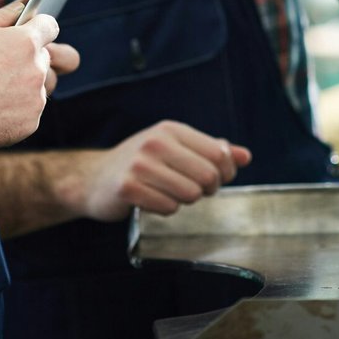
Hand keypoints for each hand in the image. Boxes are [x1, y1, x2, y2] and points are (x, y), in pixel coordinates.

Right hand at [0, 1, 58, 152]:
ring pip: (38, 86)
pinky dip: (15, 109)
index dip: (37, 27)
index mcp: (25, 41)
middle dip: (27, 57)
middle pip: (44, 57)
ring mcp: (34, 100)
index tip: (27, 33)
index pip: (50, 26)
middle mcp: (36, 70)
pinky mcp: (29, 124)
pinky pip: (30, 112)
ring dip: (23, 85)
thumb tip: (26, 2)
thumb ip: (4, 13)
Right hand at [77, 121, 251, 220]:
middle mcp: (156, 142)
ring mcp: (140, 165)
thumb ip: (211, 151)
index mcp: (171, 129)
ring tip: (166, 192)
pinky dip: (164, 209)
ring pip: (190, 195)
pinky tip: (150, 200)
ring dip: (183, 201)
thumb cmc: (140, 163)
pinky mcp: (128, 188)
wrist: (94, 178)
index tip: (211, 179)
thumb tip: (245, 156)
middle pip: (207, 177)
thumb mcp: (175, 148)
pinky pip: (168, 208)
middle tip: (188, 189)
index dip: (223, 174)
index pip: (219, 154)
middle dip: (204, 190)